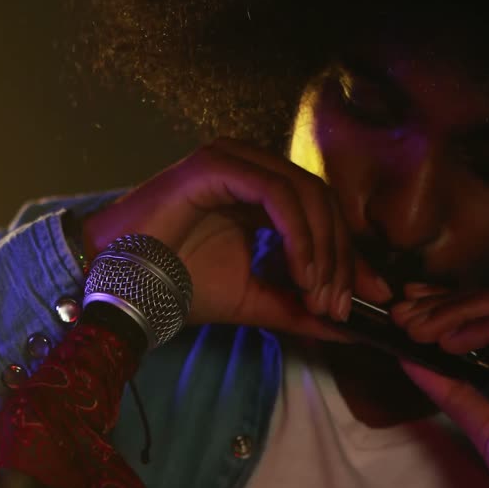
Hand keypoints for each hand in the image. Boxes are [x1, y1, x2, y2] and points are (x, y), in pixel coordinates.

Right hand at [80, 138, 390, 340]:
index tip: (370, 300)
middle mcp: (248, 164)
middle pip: (322, 201)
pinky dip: (299, 234)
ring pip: (306, 193)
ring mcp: (231, 158)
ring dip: (323, 249)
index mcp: (258, 188)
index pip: (322, 211)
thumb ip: (299, 306)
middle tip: (341, 305)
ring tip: (320, 295)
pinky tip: (301, 271)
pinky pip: (277, 193)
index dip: (350, 255)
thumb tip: (351, 328)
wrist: (119, 286)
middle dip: (341, 257)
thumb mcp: (254, 299)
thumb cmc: (175, 285)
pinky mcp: (215, 164)